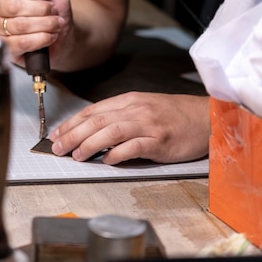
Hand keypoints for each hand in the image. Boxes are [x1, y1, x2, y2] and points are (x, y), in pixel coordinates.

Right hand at [0, 0, 72, 67]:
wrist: (63, 33)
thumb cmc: (55, 9)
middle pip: (14, 6)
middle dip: (42, 9)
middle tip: (52, 11)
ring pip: (20, 25)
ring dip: (45, 24)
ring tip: (54, 23)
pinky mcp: (7, 48)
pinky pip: (21, 43)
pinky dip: (42, 39)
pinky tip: (49, 36)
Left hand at [49, 92, 209, 164]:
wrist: (205, 117)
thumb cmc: (174, 115)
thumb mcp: (144, 107)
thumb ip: (120, 116)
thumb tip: (92, 131)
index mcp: (129, 101)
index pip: (93, 111)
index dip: (72, 123)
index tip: (56, 134)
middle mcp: (136, 110)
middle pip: (97, 120)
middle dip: (73, 134)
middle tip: (58, 147)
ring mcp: (148, 125)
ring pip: (111, 132)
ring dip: (90, 144)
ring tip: (76, 155)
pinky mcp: (160, 141)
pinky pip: (134, 147)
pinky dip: (118, 154)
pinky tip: (107, 160)